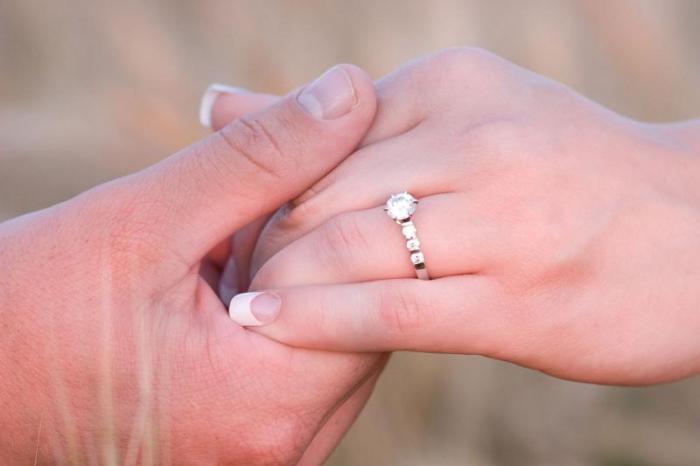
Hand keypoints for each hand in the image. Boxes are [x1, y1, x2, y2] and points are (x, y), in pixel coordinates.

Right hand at [0, 65, 383, 464]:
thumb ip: (261, 157)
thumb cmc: (32, 314)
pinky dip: (277, 301)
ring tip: (224, 242)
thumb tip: (350, 94)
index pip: (373, 290)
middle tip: (253, 201)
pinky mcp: (254, 435)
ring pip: (331, 331)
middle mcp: (284, 446)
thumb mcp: (145, 221)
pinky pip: (300, 356)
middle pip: (358, 314)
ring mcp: (272, 451)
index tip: (303, 163)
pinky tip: (227, 273)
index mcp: (267, 405)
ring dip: (293, 268)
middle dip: (316, 239)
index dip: (346, 212)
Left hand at [232, 48, 699, 385]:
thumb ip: (342, 120)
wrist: (696, 228)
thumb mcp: (458, 115)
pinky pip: (388, 310)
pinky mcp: (518, 301)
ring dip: (279, 282)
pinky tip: (267, 327)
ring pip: (346, 249)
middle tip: (224, 273)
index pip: (319, 139)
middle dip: (264, 241)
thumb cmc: (560, 172)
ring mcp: (504, 221)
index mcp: (452, 84)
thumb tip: (216, 101)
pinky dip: (316, 321)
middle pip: (323, 194)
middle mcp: (478, 139)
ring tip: (241, 305)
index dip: (266, 189)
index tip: (237, 226)